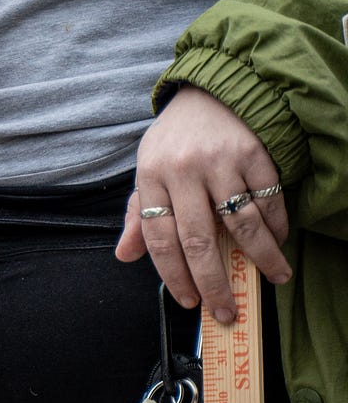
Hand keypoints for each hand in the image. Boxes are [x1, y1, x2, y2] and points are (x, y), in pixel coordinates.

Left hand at [117, 84, 289, 324]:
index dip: (174, 277)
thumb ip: (138, 215)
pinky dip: (277, 224)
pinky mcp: (252, 152)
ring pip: (242, 223)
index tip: (190, 302)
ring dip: (262, 257)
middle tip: (228, 311)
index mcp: (151, 178)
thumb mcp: (147, 171)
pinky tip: (278, 240)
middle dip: (215, 283)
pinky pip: (267, 199)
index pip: (159, 240)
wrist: (208, 92)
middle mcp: (183, 170)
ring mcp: (219, 161)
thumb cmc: (175, 141)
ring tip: (275, 277)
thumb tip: (124, 256)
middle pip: (199, 241)